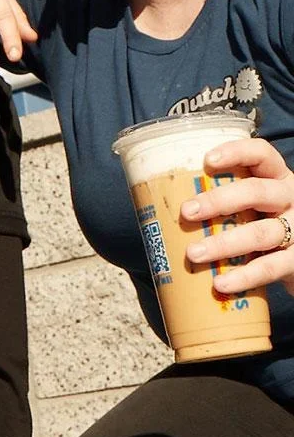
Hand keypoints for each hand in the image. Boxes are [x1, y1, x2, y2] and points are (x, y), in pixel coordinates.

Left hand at [182, 135, 293, 295]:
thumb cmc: (261, 224)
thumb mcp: (249, 206)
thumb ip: (220, 202)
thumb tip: (156, 209)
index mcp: (276, 178)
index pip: (262, 154)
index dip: (236, 152)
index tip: (207, 160)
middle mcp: (291, 198)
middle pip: (257, 191)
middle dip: (219, 201)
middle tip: (186, 212)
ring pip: (261, 233)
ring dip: (223, 244)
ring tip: (193, 254)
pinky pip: (271, 268)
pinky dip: (243, 276)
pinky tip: (220, 283)